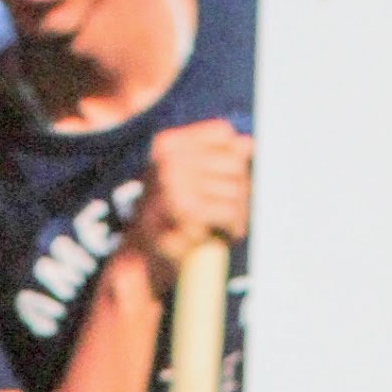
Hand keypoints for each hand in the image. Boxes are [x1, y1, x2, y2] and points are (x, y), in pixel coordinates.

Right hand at [127, 118, 251, 291]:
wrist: (143, 259)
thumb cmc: (170, 218)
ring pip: (237, 190)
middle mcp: (169, 159)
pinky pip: (231, 212)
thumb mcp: (190, 180)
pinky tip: (224, 234)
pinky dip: (234, 227)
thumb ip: (219, 158)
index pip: (223, 133)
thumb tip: (248, 143)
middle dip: (240, 189)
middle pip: (235, 162)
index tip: (226, 178)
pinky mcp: (188, 211)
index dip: (234, 156)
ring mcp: (176, 184)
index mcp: (168, 144)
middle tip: (228, 209)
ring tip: (224, 224)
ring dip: (238, 212)